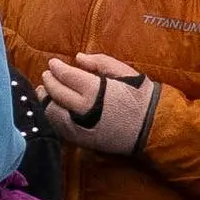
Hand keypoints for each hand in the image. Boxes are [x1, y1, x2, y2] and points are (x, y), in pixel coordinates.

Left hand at [38, 54, 159, 155]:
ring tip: (45, 92)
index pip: (65, 76)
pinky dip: (53, 118)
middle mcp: (83, 110)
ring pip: (53, 114)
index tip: (52, 63)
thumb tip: (78, 57)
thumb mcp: (124, 72)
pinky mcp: (83, 141)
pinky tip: (54, 110)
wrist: (154, 127)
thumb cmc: (141, 96)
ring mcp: (81, 128)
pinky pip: (60, 130)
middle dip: (49, 82)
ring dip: (46, 101)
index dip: (56, 68)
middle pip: (56, 94)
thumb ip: (100, 62)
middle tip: (47, 75)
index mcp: (94, 90)